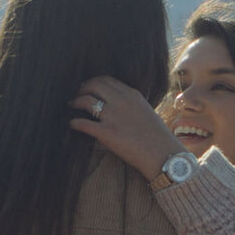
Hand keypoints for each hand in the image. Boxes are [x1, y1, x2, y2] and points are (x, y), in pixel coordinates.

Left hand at [69, 76, 185, 180]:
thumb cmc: (158, 136)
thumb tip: (117, 104)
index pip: (107, 80)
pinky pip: (83, 123)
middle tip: (76, 94)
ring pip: (86, 100)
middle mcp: (121, 101)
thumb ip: (132, 104)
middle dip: (82, 88)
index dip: (93, 81)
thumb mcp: (147, 111)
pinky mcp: (107, 133)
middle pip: (94, 85)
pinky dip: (74, 123)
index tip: (88, 87)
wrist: (163, 154)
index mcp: (132, 95)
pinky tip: (72, 124)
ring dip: (75, 102)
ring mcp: (113, 116)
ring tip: (71, 105)